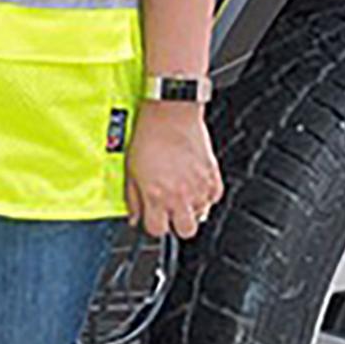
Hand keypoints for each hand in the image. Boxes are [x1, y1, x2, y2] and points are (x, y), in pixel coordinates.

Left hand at [124, 101, 222, 239]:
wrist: (172, 112)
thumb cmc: (150, 135)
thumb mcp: (131, 169)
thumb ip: (132, 198)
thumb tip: (134, 217)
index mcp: (156, 196)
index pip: (158, 230)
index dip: (154, 224)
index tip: (153, 216)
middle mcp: (179, 196)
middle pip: (185, 231)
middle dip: (177, 224)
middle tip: (171, 210)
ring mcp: (198, 187)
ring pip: (202, 216)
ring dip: (192, 208)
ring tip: (183, 194)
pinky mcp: (213, 175)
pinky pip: (214, 198)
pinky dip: (206, 195)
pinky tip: (196, 184)